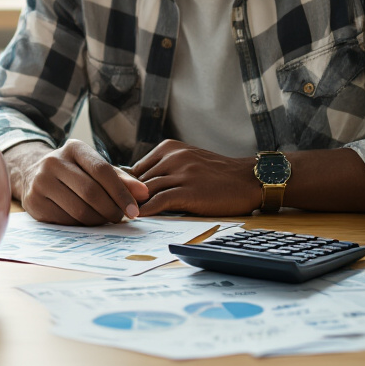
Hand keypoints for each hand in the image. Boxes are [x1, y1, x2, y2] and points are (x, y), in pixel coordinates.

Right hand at [9, 139, 148, 225]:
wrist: (33, 174)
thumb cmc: (74, 172)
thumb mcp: (95, 168)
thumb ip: (121, 179)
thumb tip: (143, 193)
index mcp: (73, 148)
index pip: (102, 170)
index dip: (121, 192)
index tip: (134, 210)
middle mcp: (53, 162)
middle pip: (91, 192)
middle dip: (111, 209)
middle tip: (120, 218)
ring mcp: (40, 182)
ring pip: (79, 210)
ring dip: (98, 220)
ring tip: (104, 219)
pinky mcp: (34, 203)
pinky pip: (66, 220)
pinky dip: (81, 225)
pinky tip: (86, 221)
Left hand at [130, 139, 259, 215]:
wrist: (248, 179)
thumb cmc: (218, 174)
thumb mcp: (188, 160)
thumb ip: (166, 167)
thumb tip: (139, 184)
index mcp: (169, 147)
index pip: (137, 168)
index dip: (127, 185)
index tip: (120, 198)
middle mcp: (173, 157)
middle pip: (139, 179)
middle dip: (128, 196)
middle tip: (116, 210)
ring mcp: (181, 174)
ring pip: (147, 190)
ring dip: (134, 204)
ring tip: (123, 216)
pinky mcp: (189, 191)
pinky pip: (160, 201)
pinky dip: (147, 210)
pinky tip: (139, 218)